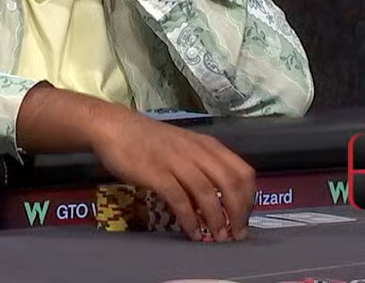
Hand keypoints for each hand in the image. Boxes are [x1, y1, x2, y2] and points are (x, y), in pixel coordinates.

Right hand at [89, 113, 254, 241]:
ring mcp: (177, 161)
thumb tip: (218, 201)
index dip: (249, 198)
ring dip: (216, 220)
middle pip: (231, 184)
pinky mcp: (157, 173)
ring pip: (208, 193)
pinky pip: (180, 200)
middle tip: (235, 234)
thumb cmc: (150, 140)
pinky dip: (190, 219)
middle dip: (238, 213)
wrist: (115, 127)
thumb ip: (203, 167)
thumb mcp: (185, 148)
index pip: (243, 172)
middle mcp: (197, 152)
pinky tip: (192, 232)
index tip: (244, 217)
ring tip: (216, 238)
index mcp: (208, 145)